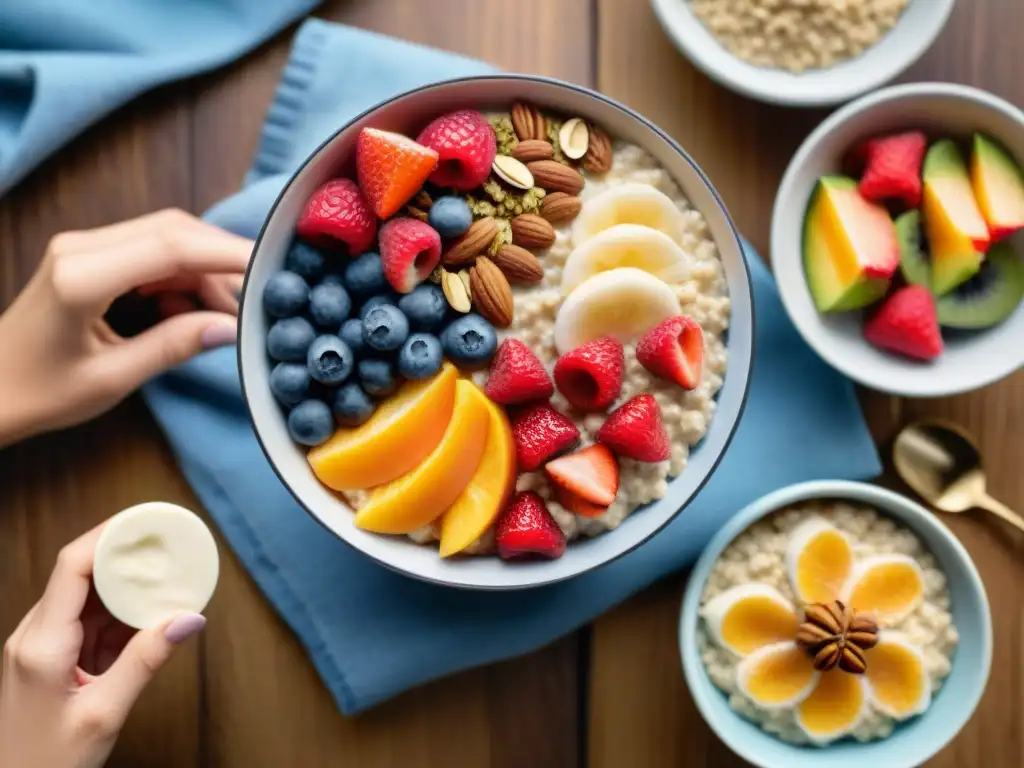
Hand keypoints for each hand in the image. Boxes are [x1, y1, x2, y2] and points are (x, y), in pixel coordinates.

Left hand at [0, 209, 252, 445]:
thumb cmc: (39, 393)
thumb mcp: (112, 378)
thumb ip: (174, 346)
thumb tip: (232, 328)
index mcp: (82, 277)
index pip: (172, 247)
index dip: (227, 253)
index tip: (270, 266)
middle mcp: (80, 249)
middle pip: (174, 231)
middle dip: (223, 259)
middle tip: (256, 297)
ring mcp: (82, 247)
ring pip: (167, 238)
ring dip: (205, 269)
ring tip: (228, 313)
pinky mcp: (88, 255)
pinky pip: (151, 251)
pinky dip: (183, 275)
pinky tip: (194, 308)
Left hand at [0, 524, 205, 767]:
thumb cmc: (44, 764)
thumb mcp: (103, 715)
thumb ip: (145, 662)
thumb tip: (188, 618)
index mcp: (42, 643)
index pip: (74, 566)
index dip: (109, 535)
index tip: (148, 522)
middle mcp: (35, 635)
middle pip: (82, 574)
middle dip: (127, 557)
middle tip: (169, 544)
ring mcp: (40, 646)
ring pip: (88, 597)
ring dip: (127, 588)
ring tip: (169, 577)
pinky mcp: (50, 659)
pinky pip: (89, 622)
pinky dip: (120, 617)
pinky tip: (149, 619)